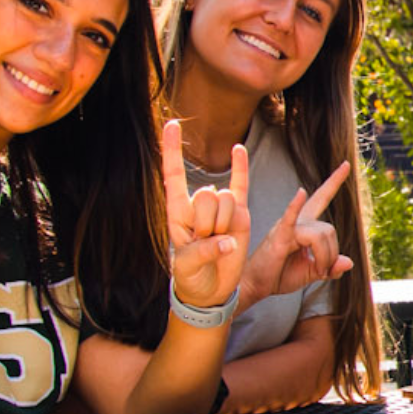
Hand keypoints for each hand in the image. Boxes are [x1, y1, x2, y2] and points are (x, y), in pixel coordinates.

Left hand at [162, 120, 250, 312]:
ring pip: (227, 199)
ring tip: (218, 243)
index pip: (174, 174)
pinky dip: (241, 167)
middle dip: (209, 222)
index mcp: (177, 212)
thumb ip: (203, 252)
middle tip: (205, 243)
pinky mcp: (240, 215)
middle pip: (208, 195)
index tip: (171, 124)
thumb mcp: (186, 267)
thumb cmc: (191, 277)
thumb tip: (227, 241)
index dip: (171, 149)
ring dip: (225, 224)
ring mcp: (220, 209)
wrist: (211, 290)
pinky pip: (241, 186)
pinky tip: (239, 148)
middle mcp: (198, 205)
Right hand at [240, 160, 355, 302]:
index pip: (322, 198)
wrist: (256, 285)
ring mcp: (287, 227)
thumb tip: (349, 262)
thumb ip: (331, 267)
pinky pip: (290, 219)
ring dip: (324, 257)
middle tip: (324, 272)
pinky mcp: (279, 236)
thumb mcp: (311, 272)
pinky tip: (301, 193)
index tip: (347, 164)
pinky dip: (294, 205)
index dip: (334, 182)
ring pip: (321, 234)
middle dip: (332, 254)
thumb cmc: (280, 275)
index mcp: (305, 225)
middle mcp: (297, 221)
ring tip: (317, 272)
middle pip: (329, 229)